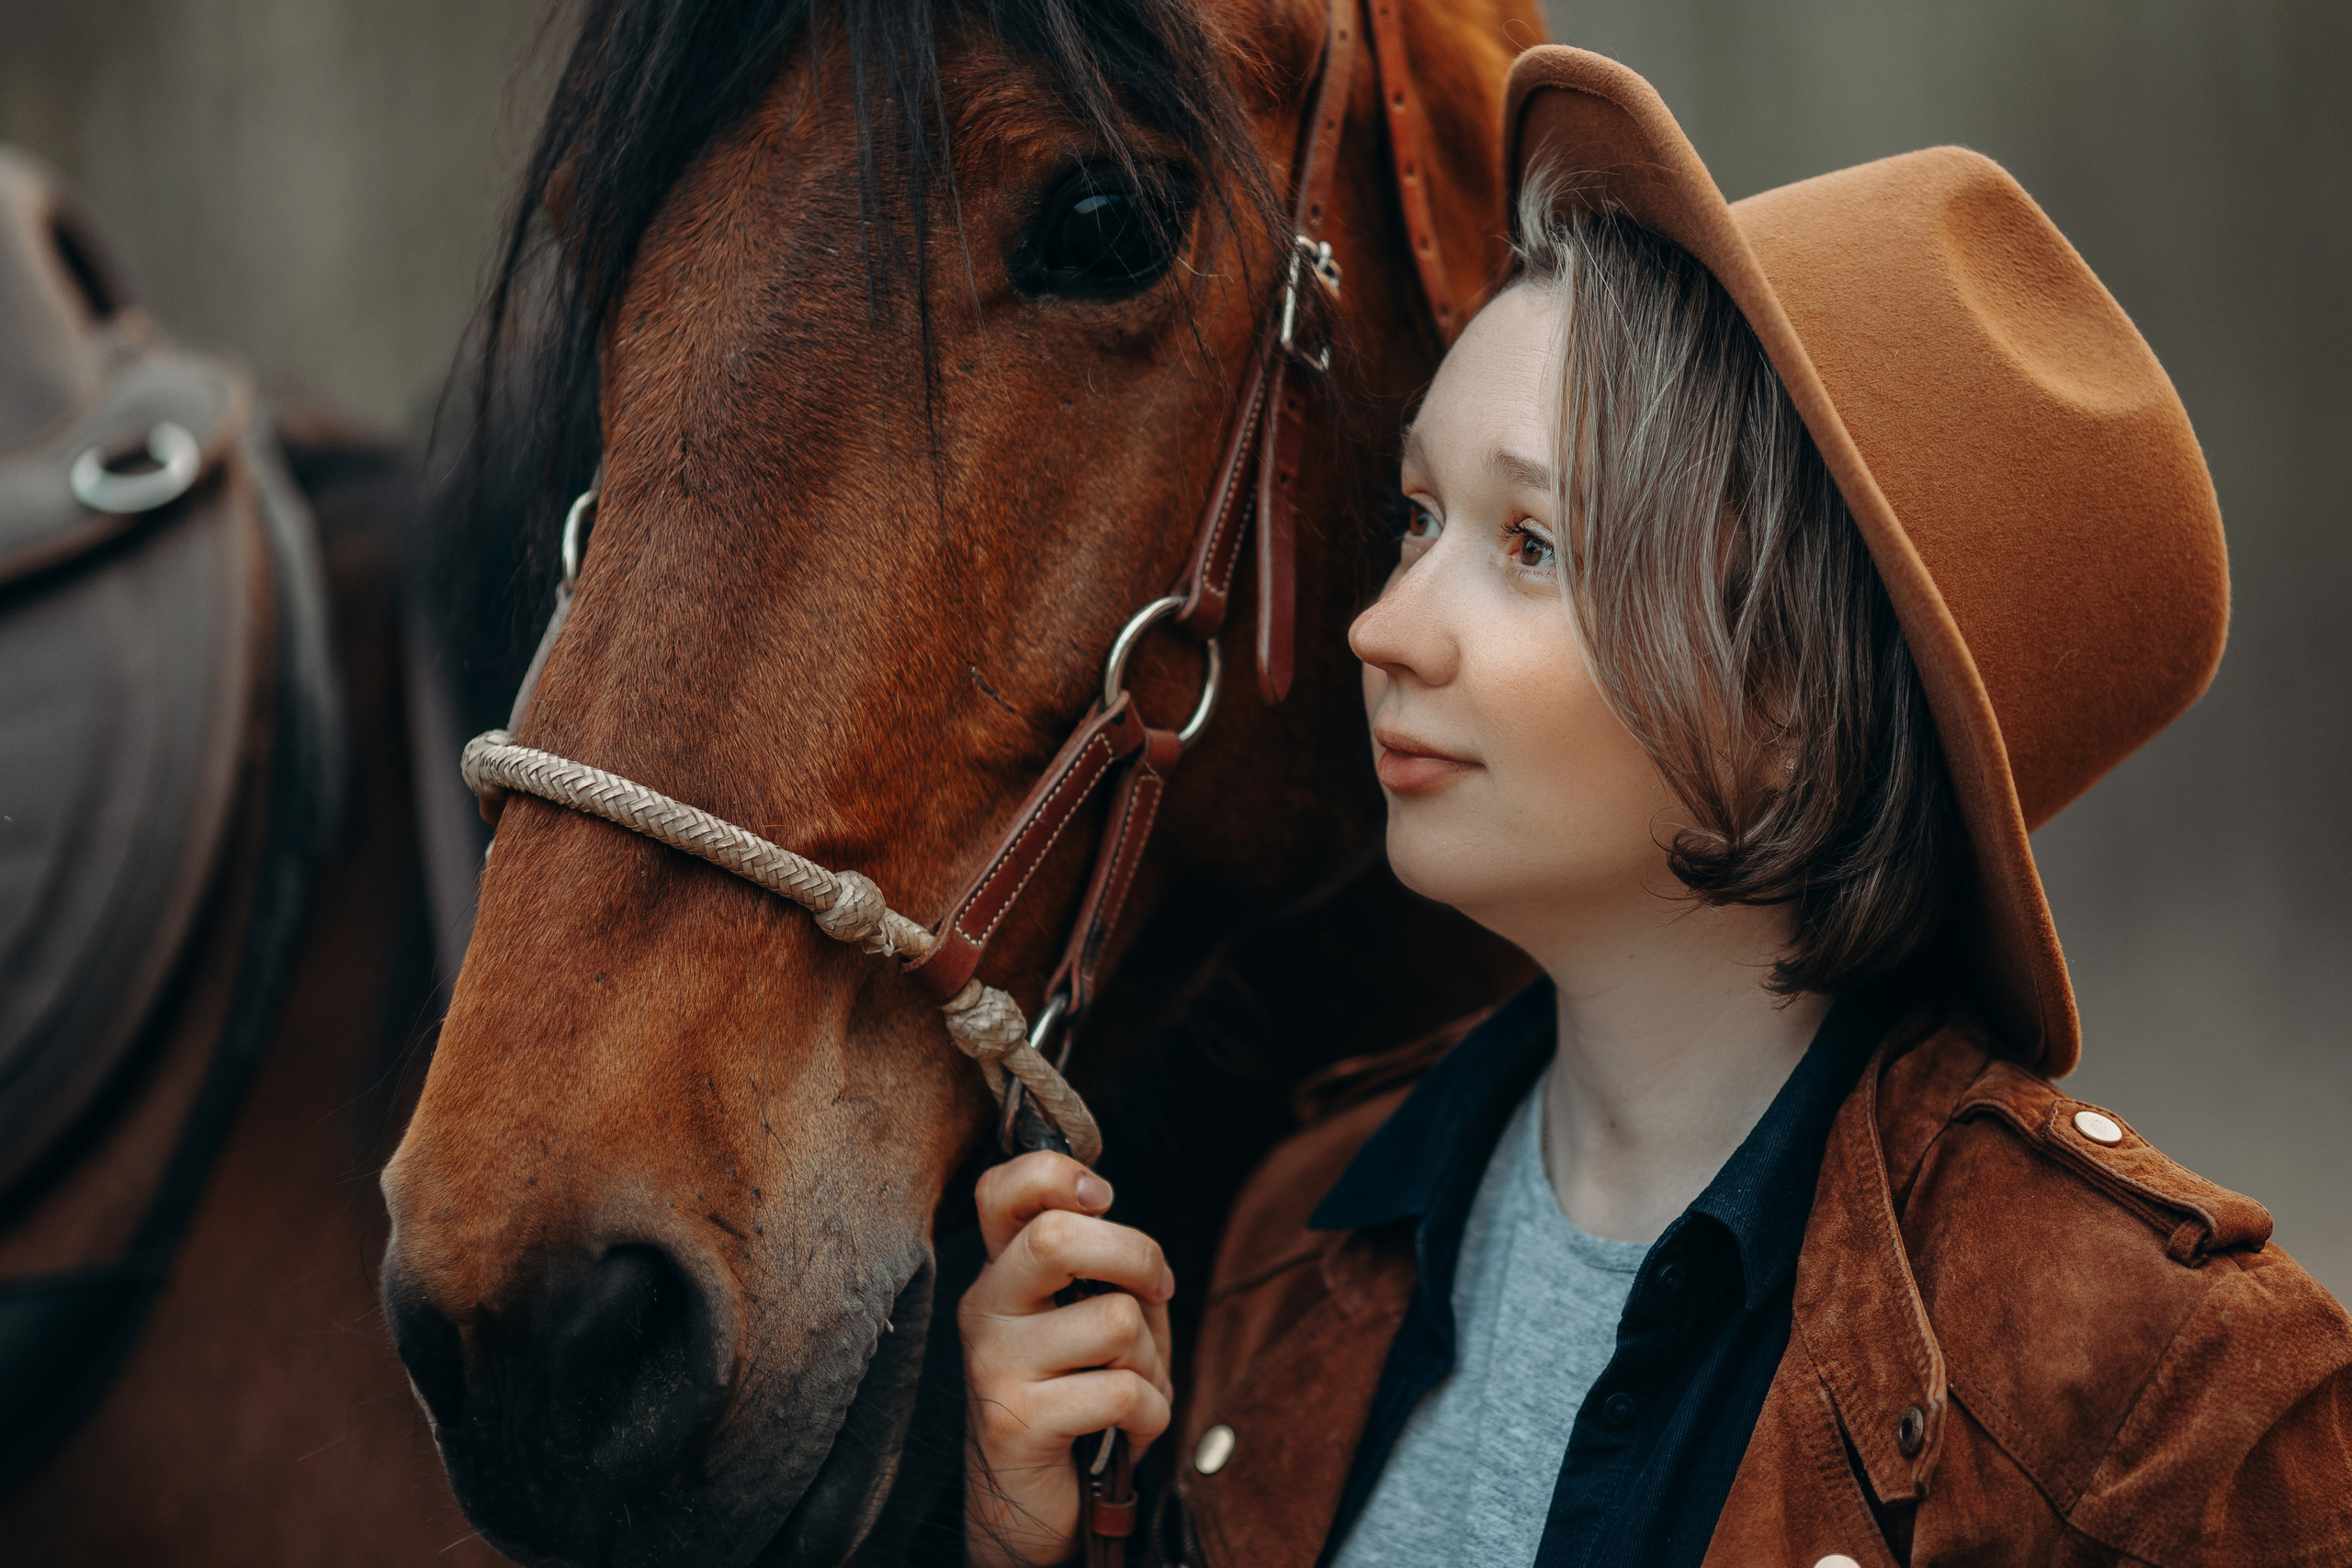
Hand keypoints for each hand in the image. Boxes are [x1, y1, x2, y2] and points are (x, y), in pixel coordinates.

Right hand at [960, 1151, 1174, 1567]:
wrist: (1028, 1501)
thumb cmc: (1077, 1395)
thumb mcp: (1092, 1318)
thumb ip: (1109, 1273)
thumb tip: (1143, 1264)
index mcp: (1004, 1271)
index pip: (1001, 1188)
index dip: (1057, 1172)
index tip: (1102, 1198)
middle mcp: (987, 1308)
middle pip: (1058, 1236)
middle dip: (1137, 1256)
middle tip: (1154, 1291)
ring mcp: (995, 1364)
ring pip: (1115, 1321)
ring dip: (1153, 1360)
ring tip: (1136, 1386)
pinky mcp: (1018, 1421)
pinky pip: (1124, 1393)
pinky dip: (1153, 1415)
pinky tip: (1130, 1430)